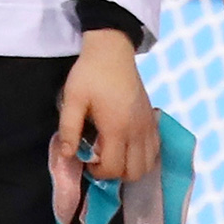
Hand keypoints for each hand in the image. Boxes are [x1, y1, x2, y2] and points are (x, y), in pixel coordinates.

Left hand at [58, 28, 158, 181]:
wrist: (112, 50)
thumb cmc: (90, 74)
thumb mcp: (72, 98)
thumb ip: (68, 128)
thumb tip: (67, 155)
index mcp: (117, 128)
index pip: (114, 168)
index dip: (98, 172)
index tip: (87, 160)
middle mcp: (137, 131)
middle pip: (135, 172)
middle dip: (115, 173)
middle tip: (100, 159)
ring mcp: (148, 125)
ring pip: (148, 164)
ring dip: (130, 167)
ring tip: (113, 153)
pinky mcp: (152, 119)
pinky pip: (155, 149)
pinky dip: (143, 156)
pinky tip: (128, 146)